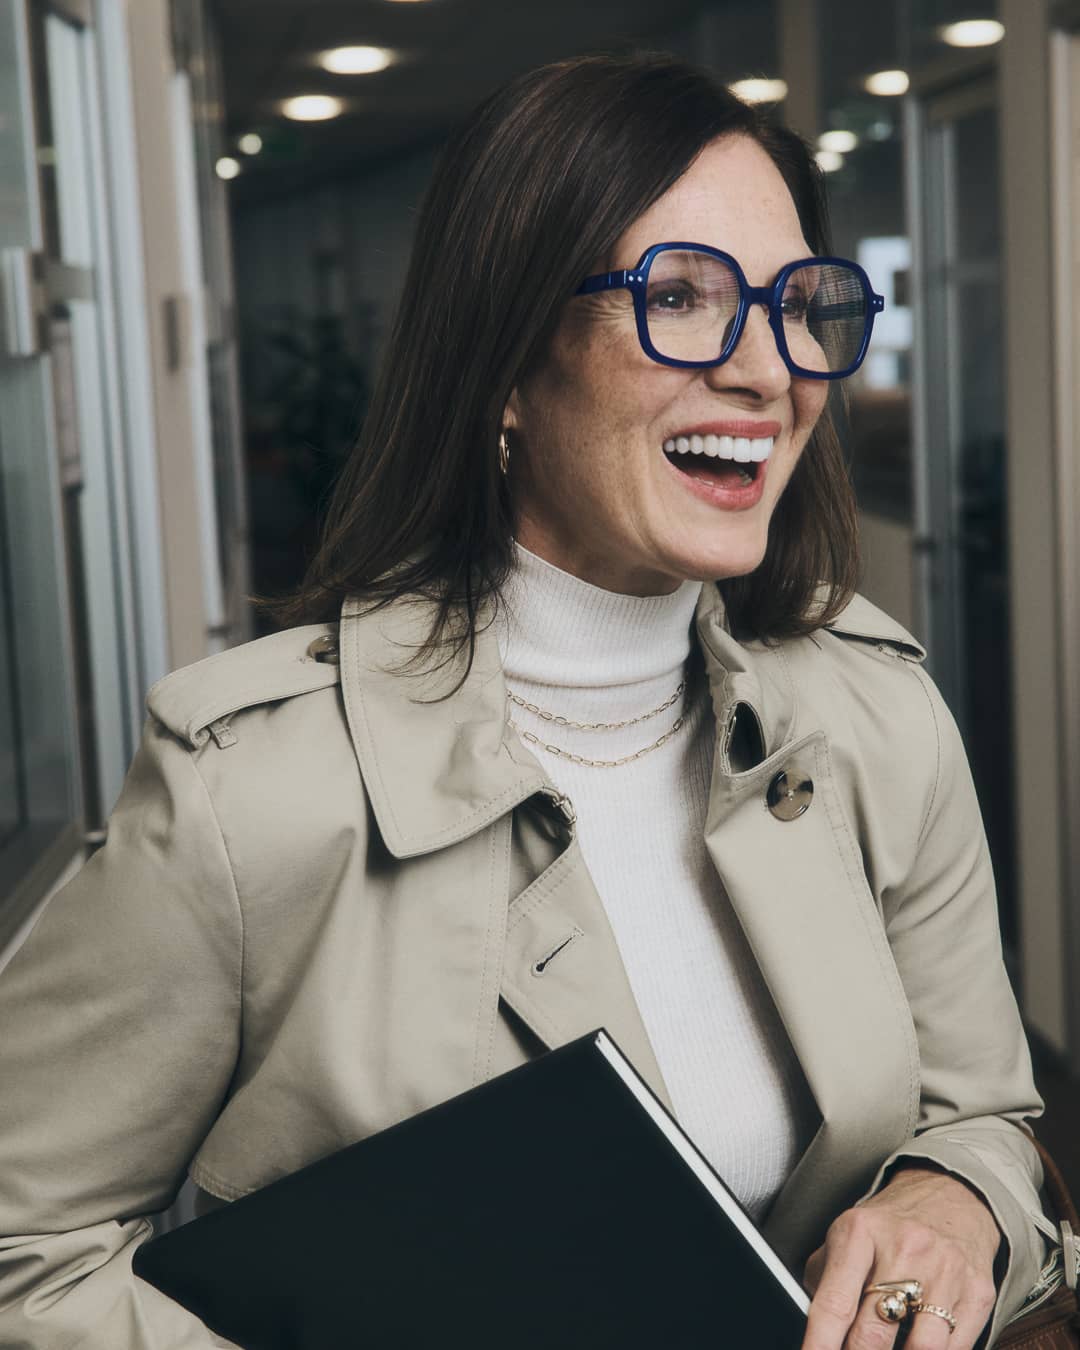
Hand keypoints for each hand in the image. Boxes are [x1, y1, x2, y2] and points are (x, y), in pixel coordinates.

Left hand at [800, 1166, 1001, 1348]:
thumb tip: (814, 1332)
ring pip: (920, 1348)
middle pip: (873, 1334)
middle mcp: (903, 1249)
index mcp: (860, 1232)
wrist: (949, 1194)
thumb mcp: (847, 1235)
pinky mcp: (977, 1292)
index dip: (820, 1344)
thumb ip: (824, 1281)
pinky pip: (955, 1349)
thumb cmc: (888, 1225)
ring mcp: (945, 1272)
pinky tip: (918, 1344)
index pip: (834, 1303)